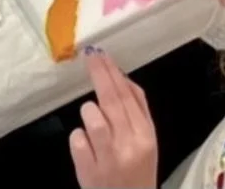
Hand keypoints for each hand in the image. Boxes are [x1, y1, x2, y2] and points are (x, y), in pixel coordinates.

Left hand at [69, 51, 157, 188]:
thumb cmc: (137, 171)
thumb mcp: (147, 141)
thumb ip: (138, 109)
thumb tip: (121, 76)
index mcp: (146, 136)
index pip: (128, 96)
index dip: (112, 72)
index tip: (101, 54)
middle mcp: (129, 146)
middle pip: (111, 101)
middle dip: (99, 74)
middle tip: (89, 56)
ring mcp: (108, 159)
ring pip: (92, 117)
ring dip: (89, 112)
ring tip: (94, 121)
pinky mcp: (88, 171)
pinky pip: (77, 139)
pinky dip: (79, 139)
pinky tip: (87, 147)